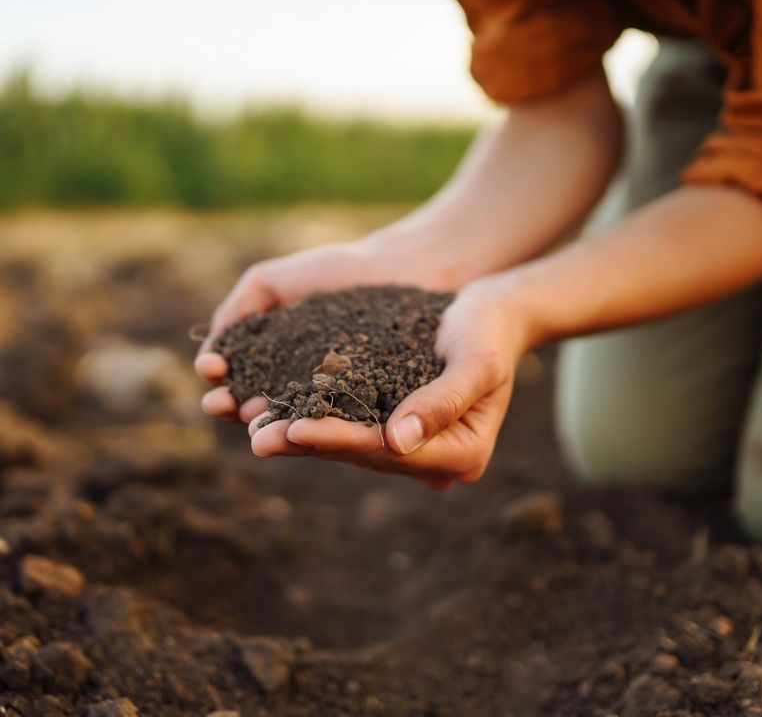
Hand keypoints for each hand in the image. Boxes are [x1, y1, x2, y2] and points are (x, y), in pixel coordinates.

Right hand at [195, 241, 439, 421]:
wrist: (397, 270)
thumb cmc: (336, 272)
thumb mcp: (271, 282)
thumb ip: (238, 309)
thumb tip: (211, 354)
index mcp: (272, 358)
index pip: (235, 377)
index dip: (219, 379)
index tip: (212, 371)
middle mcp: (296, 384)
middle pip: (255, 404)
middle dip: (232, 406)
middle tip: (221, 404)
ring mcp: (330, 399)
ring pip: (290, 418)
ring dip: (265, 422)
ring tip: (251, 419)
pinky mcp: (363, 407)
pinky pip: (335, 419)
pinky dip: (312, 424)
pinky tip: (297, 421)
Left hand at [247, 276, 528, 488]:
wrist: (492, 315)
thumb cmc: (489, 331)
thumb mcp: (477, 360)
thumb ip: (443, 400)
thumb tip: (398, 441)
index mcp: (463, 454)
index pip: (390, 451)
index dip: (341, 440)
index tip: (296, 429)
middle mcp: (436, 460)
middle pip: (365, 455)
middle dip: (310, 444)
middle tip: (258, 438)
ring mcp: (415, 448)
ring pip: (351, 446)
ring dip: (303, 437)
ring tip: (255, 428)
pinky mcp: (396, 427)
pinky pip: (351, 427)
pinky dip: (316, 419)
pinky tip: (277, 411)